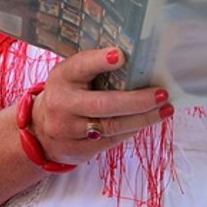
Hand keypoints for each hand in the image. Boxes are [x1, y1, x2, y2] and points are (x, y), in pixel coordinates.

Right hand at [29, 47, 172, 164]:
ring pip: (112, 127)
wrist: (41, 130)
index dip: (100, 61)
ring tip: (165, 110)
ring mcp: (68, 130)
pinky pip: (110, 142)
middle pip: (104, 104)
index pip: (80, 66)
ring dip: (143, 119)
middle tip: (162, 94)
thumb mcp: (72, 75)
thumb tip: (134, 60)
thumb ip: (94, 68)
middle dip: (137, 101)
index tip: (121, 56)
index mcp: (62, 78)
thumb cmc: (68, 94)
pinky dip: (131, 131)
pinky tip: (145, 122)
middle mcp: (62, 104)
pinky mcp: (76, 151)